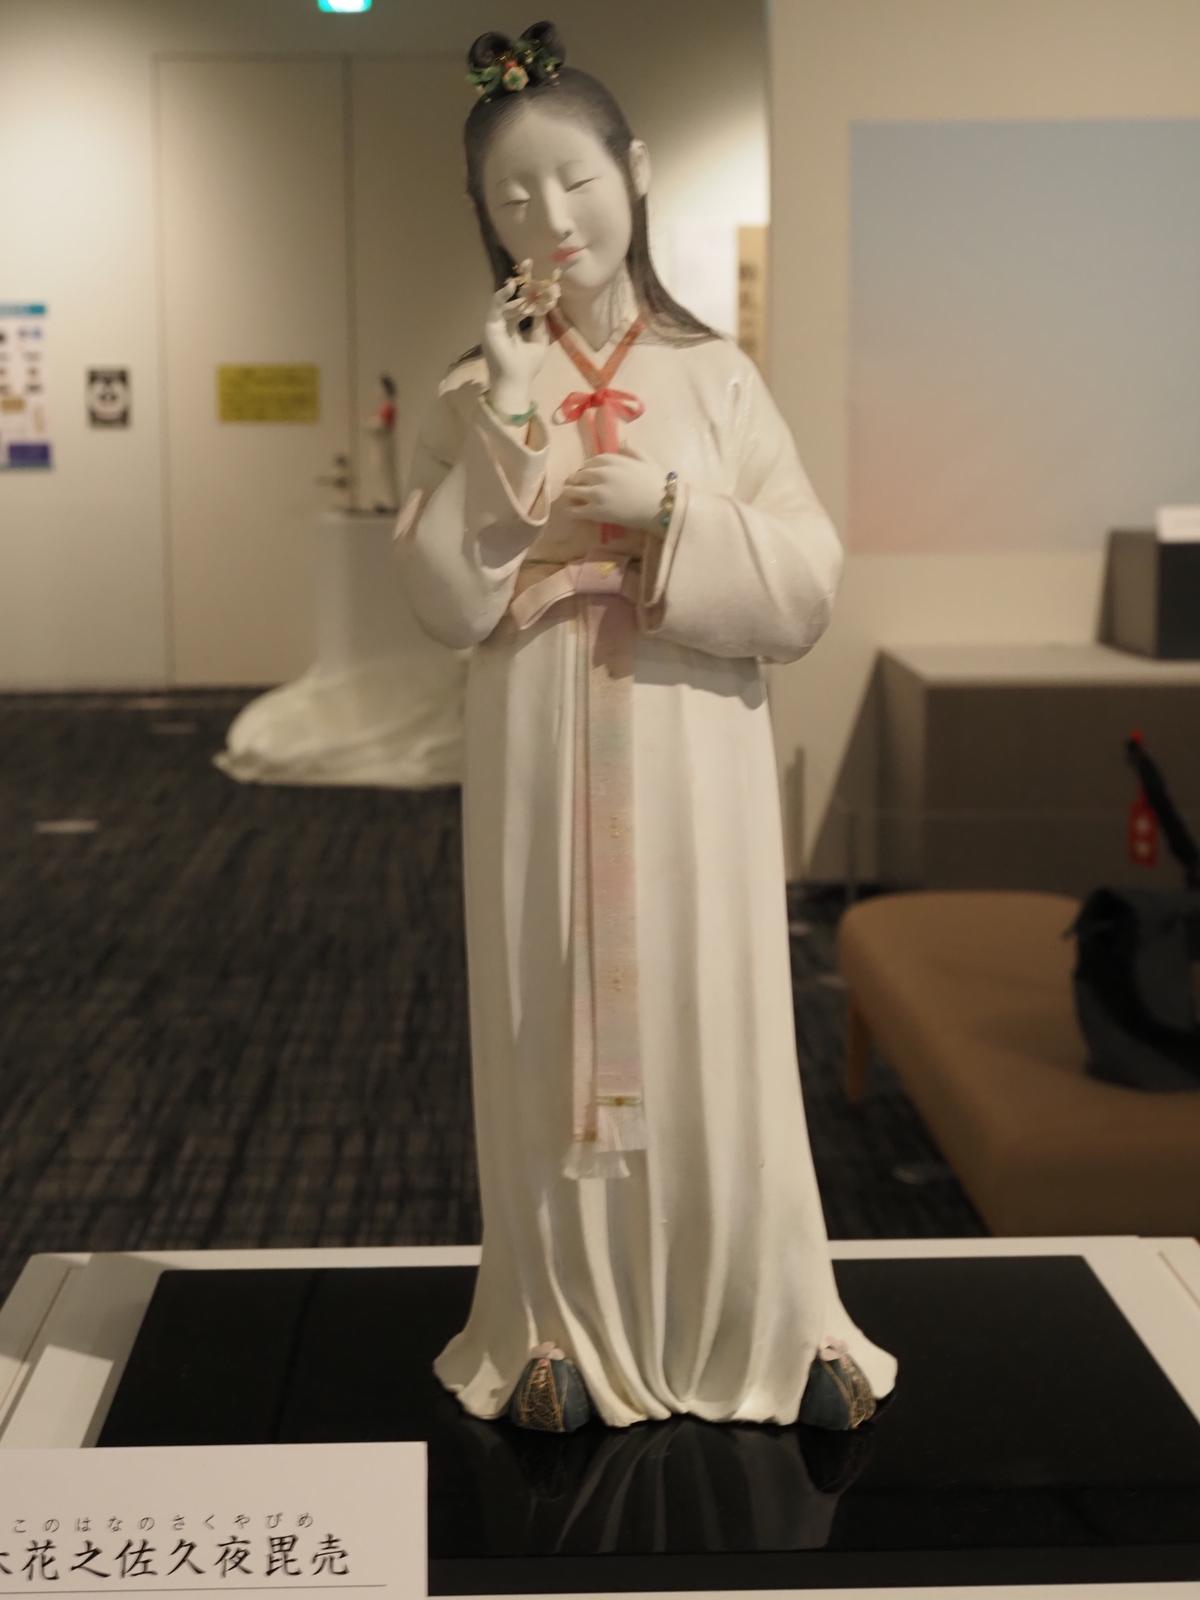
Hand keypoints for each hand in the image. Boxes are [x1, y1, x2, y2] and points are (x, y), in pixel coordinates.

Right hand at [481, 277, 551, 409]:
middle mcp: (504, 322)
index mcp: (514, 324)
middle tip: (529, 262)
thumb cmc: (527, 366)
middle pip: (513, 296)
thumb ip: (540, 321)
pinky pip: (496, 307)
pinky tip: (511, 289)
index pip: (523, 302)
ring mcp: (495, 324)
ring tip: (527, 283)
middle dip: (522, 280)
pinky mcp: (490, 326)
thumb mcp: (539, 339)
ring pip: (505, 300)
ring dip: (517, 290)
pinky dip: (503, 297)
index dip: (531, 289)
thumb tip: (547, 301)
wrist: (516, 382)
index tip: (542, 275)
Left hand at [563, 441, 668, 534]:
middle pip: (579, 475)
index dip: (587, 469)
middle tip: (577, 487)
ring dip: (571, 494)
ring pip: (572, 491)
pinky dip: (571, 510)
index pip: (590, 462)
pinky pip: (574, 510)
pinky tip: (572, 511)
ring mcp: (596, 493)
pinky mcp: (595, 511)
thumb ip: (632, 450)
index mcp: (611, 460)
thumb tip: (622, 442)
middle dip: (577, 481)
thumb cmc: (657, 483)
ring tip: (572, 499)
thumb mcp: (646, 460)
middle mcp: (600, 474)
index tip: (588, 475)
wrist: (661, 506)